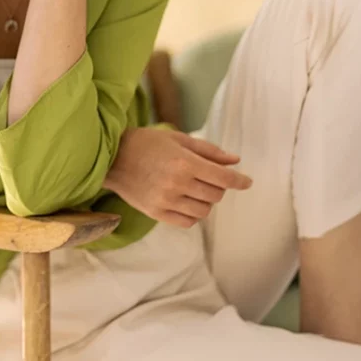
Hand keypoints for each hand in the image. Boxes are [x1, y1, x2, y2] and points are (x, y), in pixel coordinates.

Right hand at [104, 127, 252, 228]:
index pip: (224, 178)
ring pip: (204, 211)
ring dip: (206, 201)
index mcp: (184, 163)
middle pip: (216, 195)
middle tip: (209, 177)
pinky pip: (187, 221)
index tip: (247, 182)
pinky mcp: (156, 213)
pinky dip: (193, 213)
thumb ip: (209, 151)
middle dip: (219, 186)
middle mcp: (177, 184)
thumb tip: (235, 161)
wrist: (112, 158)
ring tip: (195, 189)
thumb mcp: (178, 139)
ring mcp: (166, 201)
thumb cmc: (147, 143)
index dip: (240, 181)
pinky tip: (186, 201)